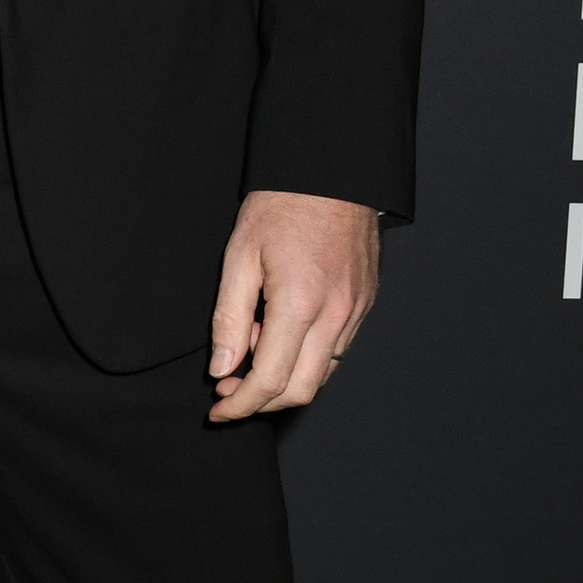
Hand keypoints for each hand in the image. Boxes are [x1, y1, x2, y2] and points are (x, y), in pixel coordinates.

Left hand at [207, 190, 380, 421]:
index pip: (271, 381)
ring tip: (247, 357)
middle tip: (227, 392)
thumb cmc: (281, 207)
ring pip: (320, 375)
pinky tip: (277, 337)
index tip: (218, 408)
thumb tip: (222, 368)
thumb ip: (229, 317)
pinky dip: (305, 360)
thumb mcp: (238, 255)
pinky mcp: (364, 306)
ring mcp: (356, 314)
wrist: (331, 174)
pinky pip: (335, 352)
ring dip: (283, 382)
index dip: (241, 404)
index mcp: (300, 305)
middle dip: (261, 403)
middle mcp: (336, 318)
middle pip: (300, 390)